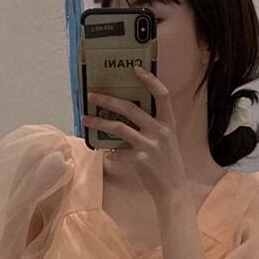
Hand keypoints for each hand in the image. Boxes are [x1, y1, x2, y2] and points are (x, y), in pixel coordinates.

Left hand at [82, 65, 187, 203]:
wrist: (173, 190)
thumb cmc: (168, 165)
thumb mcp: (167, 141)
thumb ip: (154, 128)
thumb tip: (130, 118)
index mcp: (169, 124)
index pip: (162, 95)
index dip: (150, 80)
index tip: (135, 69)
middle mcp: (160, 131)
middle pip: (130, 108)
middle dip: (108, 100)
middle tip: (92, 95)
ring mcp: (149, 145)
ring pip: (119, 128)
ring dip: (99, 122)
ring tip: (85, 119)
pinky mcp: (139, 160)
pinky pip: (118, 152)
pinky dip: (110, 153)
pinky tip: (106, 154)